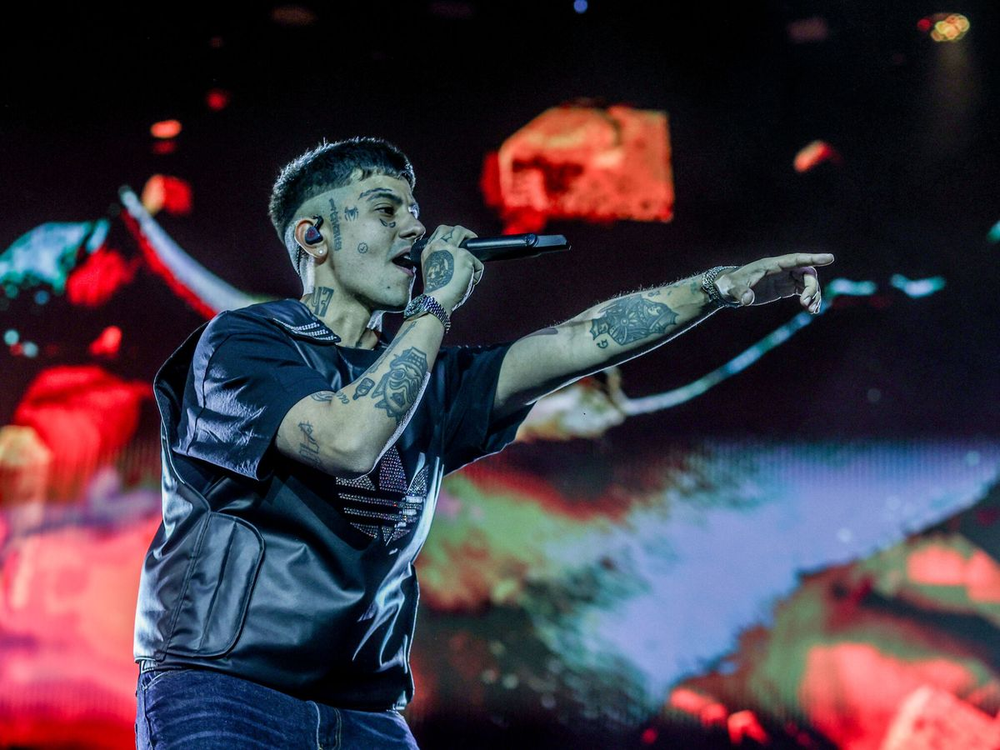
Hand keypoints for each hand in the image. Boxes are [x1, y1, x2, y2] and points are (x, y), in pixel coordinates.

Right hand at [418, 225, 484, 312]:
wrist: (437, 300)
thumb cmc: (437, 293)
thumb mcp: (435, 271)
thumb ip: (445, 261)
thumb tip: (462, 261)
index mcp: (429, 250)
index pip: (439, 235)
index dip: (449, 236)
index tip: (456, 243)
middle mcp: (438, 246)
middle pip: (452, 229)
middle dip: (463, 232)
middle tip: (470, 238)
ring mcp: (452, 249)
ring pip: (464, 234)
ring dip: (472, 240)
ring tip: (474, 251)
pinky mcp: (465, 256)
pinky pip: (477, 264)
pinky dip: (476, 274)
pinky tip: (469, 283)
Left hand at [715, 253, 834, 313]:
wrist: (731, 289)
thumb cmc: (732, 285)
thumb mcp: (734, 289)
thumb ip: (741, 293)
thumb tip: (747, 300)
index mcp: (773, 265)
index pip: (796, 259)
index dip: (813, 259)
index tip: (830, 258)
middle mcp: (783, 269)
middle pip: (807, 274)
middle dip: (812, 288)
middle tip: (806, 305)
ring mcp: (786, 278)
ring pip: (809, 283)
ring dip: (814, 296)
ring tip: (811, 311)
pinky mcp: (787, 288)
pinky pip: (805, 291)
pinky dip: (811, 300)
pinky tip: (813, 311)